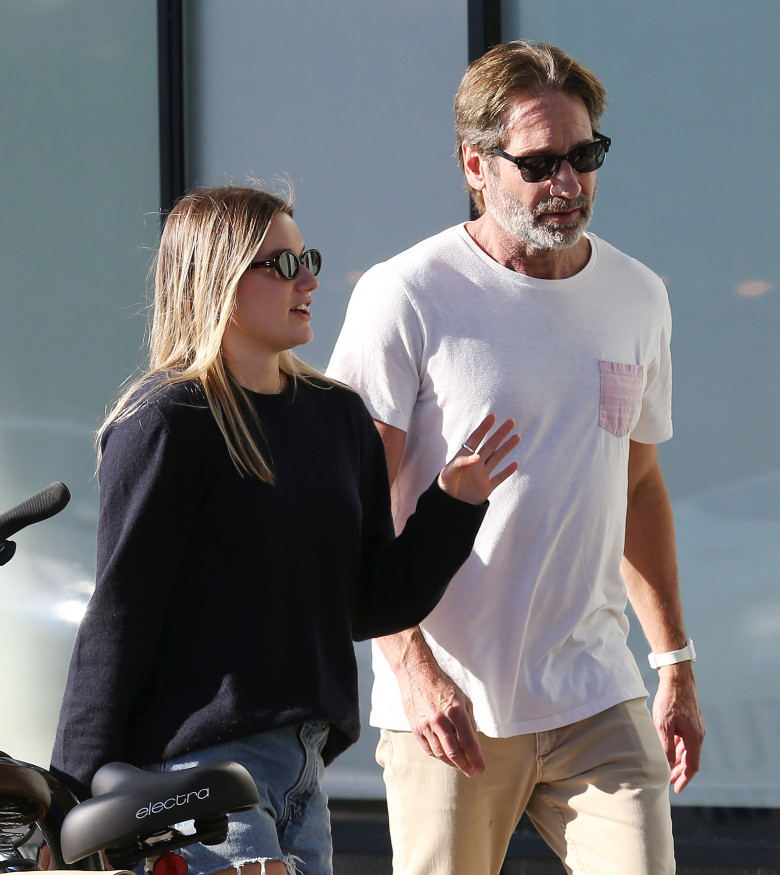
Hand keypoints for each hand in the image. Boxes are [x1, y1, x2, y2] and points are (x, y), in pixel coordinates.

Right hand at [399, 656, 485, 776]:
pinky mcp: (416, 728)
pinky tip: (445, 756)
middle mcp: (440, 720)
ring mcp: (426, 725)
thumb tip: (474, 742)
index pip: (469, 742)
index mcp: (455, 711)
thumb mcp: (463, 699)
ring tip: (460, 765)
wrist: (417, 674)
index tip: (482, 768)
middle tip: (472, 772)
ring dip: (452, 763)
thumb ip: (469, 721)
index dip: (477, 758)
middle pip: (455, 753)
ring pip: (441, 754)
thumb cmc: (443, 685)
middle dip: (466, 766)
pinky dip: (438, 755)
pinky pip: (428, 749)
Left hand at [438, 414, 519, 504]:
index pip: (475, 439)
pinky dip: (507, 472)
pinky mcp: (486, 489)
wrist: (447, 507)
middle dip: (500, 434)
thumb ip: (461, 463)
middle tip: (511, 422)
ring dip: (507, 448)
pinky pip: (499, 478)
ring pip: (497, 459)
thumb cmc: (444, 488)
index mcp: (464, 458)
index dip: (483, 428)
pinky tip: (515, 464)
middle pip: (490, 446)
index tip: (492, 417)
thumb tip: (477, 456)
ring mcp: (481, 476)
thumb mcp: (448, 473)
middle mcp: (474, 465)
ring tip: (516, 437)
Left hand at [652, 663, 704, 792]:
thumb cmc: (670, 700)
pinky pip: (684, 739)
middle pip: (689, 759)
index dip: (684, 779)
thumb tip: (665, 766)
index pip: (692, 766)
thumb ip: (665, 746)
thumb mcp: (663, 725)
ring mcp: (695, 727)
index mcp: (694, 738)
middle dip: (679, 772)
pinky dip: (677, 748)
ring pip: (686, 749)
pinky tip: (667, 749)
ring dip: (677, 759)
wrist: (677, 677)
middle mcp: (698, 735)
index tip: (676, 789)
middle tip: (667, 781)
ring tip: (665, 768)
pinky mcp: (689, 720)